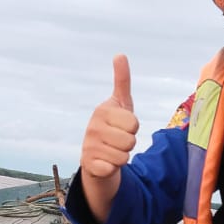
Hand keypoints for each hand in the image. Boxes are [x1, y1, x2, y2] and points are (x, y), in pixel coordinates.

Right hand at [79, 55, 137, 221]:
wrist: (97, 156)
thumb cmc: (113, 127)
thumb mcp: (120, 104)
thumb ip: (122, 81)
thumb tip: (120, 54)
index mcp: (102, 111)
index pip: (134, 123)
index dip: (133, 127)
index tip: (123, 126)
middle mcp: (92, 127)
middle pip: (130, 140)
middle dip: (129, 143)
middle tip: (118, 140)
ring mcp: (89, 146)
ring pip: (124, 156)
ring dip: (122, 156)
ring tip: (112, 150)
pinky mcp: (89, 164)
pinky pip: (113, 168)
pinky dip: (113, 168)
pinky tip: (105, 162)